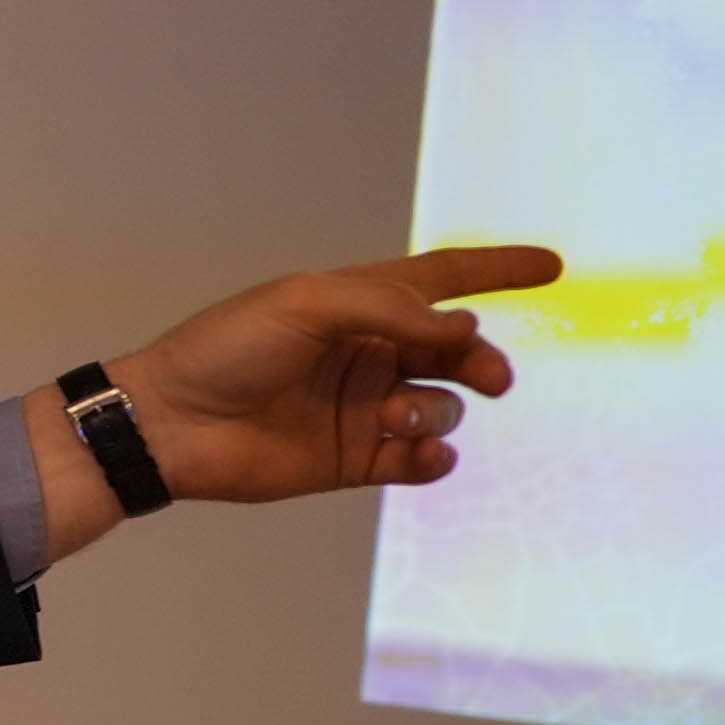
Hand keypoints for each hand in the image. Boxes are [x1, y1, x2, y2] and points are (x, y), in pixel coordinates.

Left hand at [28, 244, 562, 561]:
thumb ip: (389, 308)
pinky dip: (434, 456)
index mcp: (355, 304)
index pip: (440, 279)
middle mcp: (367, 353)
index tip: (552, 266)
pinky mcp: (355, 458)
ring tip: (393, 415)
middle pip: (456, 350)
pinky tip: (422, 453)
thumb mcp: (306, 304)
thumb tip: (462, 325)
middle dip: (481, 359)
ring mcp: (363, 407)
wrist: (171, 423)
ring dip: (436, 410)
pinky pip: (421, 458)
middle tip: (488, 375)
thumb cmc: (225, 350)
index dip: (497, 271)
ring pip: (442, 406)